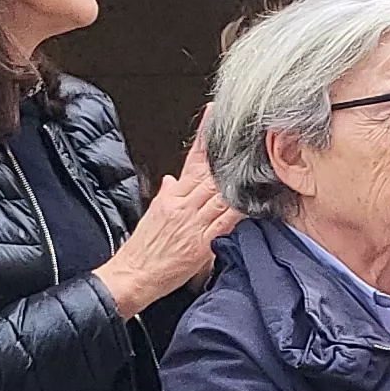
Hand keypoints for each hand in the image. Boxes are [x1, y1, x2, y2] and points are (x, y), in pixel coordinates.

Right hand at [95, 105, 242, 313]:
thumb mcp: (152, 214)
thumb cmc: (142, 249)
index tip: (215, 116)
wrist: (132, 274)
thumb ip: (166, 195)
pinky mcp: (202, 244)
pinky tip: (252, 201)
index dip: (205, 138)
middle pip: (211, 174)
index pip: (193, 161)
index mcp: (171, 196)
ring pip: (220, 195)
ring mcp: (193, 223)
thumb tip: (173, 179)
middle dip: (228, 156)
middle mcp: (183, 205)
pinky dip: (238, 211)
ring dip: (239, 180)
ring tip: (257, 161)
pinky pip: (224, 223)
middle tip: (247, 136)